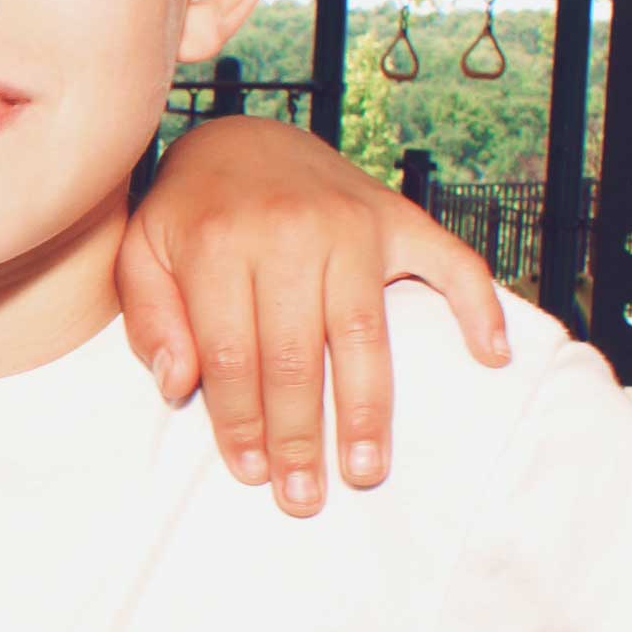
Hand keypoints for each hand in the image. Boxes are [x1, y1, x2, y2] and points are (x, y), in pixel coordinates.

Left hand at [119, 116, 512, 515]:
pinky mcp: (397, 216)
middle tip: (304, 496)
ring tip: (366, 470)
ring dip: (368, 410)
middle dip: (301, 435)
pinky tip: (491, 357)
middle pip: (299, 355)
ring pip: (365, 333)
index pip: (234, 354)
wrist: (240, 135)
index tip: (251, 473)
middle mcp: (292, 231)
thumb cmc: (187, 212)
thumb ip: (149, 319)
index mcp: (220, 242)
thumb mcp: (140, 253)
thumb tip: (180, 385)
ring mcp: (353, 222)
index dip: (242, 421)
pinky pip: (452, 262)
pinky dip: (479, 307)